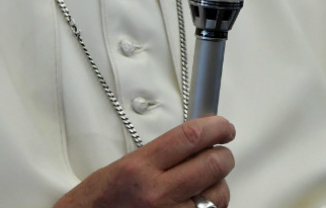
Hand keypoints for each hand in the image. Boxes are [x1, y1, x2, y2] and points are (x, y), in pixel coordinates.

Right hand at [52, 116, 235, 207]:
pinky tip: (198, 202)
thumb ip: (162, 153)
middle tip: (220, 154)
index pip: (190, 136)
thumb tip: (197, 140)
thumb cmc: (102, 201)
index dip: (216, 127)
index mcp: (140, 168)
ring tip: (205, 184)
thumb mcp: (127, 165)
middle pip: (213, 164)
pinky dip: (211, 207)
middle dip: (223, 156)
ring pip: (218, 195)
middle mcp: (157, 194)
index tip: (224, 127)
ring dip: (218, 186)